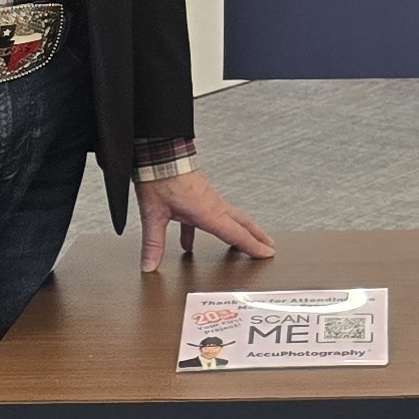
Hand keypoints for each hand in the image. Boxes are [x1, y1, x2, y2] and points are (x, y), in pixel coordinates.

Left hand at [135, 170, 274, 272]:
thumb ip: (152, 243)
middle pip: (242, 223)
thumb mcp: (153, 214)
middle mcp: (213, 204)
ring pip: (230, 217)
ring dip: (240, 229)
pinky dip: (205, 229)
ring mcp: (208, 198)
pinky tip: (188, 245)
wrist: (159, 152)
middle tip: (270, 246)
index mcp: (207, 211)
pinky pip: (209, 215)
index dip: (253, 246)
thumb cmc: (160, 178)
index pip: (236, 233)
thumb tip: (149, 266)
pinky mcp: (199, 194)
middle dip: (257, 236)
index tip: (268, 254)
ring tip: (245, 241)